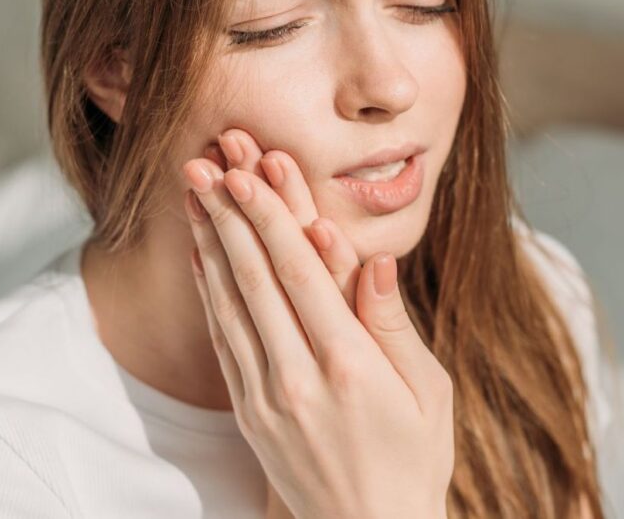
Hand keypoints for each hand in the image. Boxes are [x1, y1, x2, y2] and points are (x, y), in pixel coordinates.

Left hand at [182, 128, 453, 518]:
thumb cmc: (414, 461)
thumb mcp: (430, 394)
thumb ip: (394, 325)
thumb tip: (375, 261)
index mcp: (351, 366)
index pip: (301, 273)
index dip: (271, 216)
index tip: (249, 171)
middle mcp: (298, 377)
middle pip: (256, 278)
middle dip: (229, 213)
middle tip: (207, 162)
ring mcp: (265, 398)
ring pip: (229, 303)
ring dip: (209, 242)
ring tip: (193, 194)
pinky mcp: (248, 414)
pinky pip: (222, 340)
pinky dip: (209, 292)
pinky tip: (202, 256)